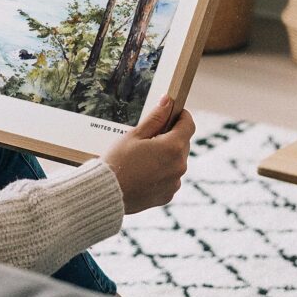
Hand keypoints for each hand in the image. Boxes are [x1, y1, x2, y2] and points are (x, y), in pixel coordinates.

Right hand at [101, 96, 194, 213]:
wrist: (107, 192)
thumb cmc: (118, 160)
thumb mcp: (135, 135)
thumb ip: (155, 118)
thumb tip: (168, 101)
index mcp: (173, 147)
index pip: (188, 125)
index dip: (182, 116)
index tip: (173, 112)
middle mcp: (179, 166)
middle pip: (183, 143)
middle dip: (170, 136)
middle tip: (149, 136)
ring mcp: (175, 182)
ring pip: (176, 161)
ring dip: (166, 155)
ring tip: (143, 157)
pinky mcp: (168, 195)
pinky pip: (170, 178)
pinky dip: (162, 172)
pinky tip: (143, 172)